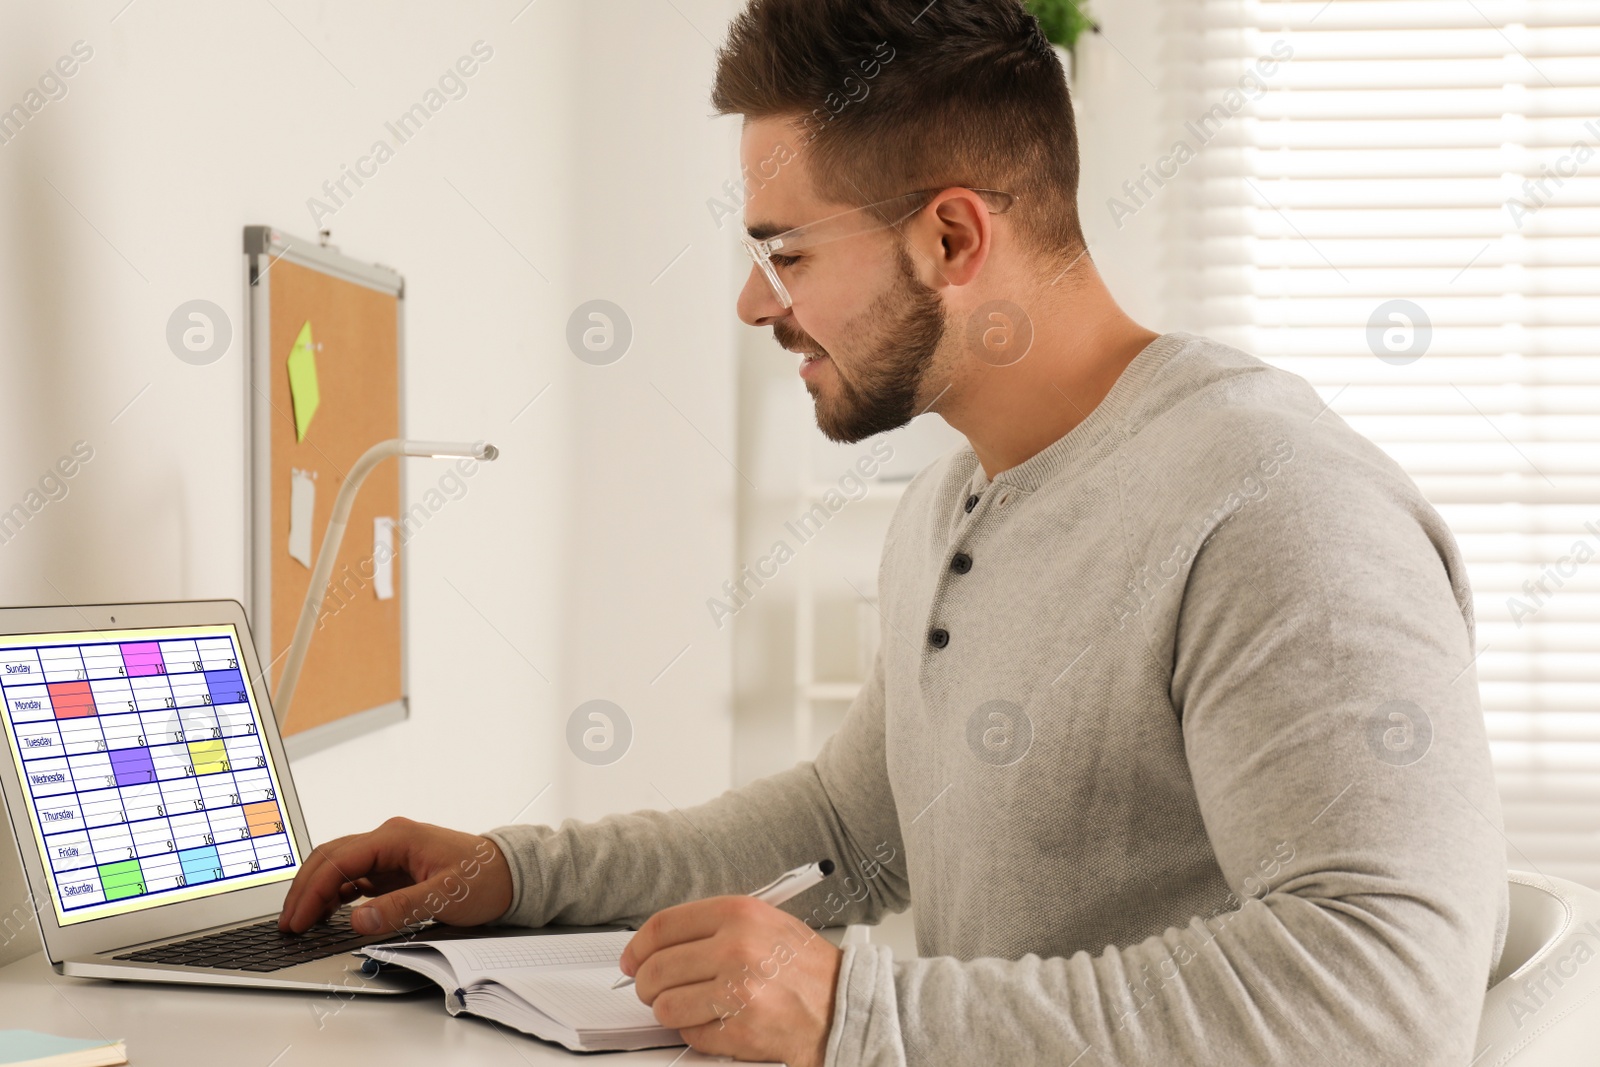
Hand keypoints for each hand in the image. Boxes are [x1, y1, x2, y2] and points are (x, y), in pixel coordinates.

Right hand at [277, 816, 512, 934]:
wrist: (511, 874)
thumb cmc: (486, 878)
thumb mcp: (444, 897)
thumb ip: (399, 908)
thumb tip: (357, 921)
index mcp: (397, 837)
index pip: (339, 860)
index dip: (312, 891)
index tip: (297, 920)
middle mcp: (389, 840)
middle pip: (331, 858)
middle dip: (305, 890)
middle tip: (289, 924)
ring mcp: (391, 853)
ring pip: (339, 866)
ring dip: (317, 891)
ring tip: (301, 922)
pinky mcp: (395, 868)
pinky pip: (355, 877)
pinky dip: (335, 894)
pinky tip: (326, 914)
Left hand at [620, 896, 841, 1066]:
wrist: (846, 1006)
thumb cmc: (806, 968)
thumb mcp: (764, 925)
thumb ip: (713, 929)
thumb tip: (660, 945)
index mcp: (739, 914)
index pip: (663, 927)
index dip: (637, 947)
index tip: (631, 959)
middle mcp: (736, 948)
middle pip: (656, 969)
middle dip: (646, 985)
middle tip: (653, 990)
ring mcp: (738, 990)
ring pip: (666, 1006)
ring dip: (670, 1011)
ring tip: (692, 1007)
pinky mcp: (740, 1028)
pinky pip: (691, 1034)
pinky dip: (698, 1032)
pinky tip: (720, 1022)